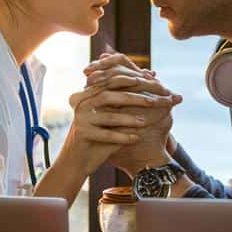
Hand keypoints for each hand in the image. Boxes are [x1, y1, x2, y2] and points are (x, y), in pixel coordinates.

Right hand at [64, 87, 179, 174]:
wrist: (78, 159)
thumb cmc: (100, 133)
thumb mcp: (116, 111)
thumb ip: (130, 93)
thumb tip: (152, 72)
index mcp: (90, 93)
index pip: (112, 81)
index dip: (133, 81)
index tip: (153, 86)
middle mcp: (83, 102)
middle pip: (110, 95)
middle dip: (134, 97)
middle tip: (153, 102)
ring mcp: (81, 118)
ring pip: (108, 116)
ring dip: (129, 119)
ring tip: (145, 122)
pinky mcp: (82, 134)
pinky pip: (106, 135)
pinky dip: (122, 136)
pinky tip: (136, 139)